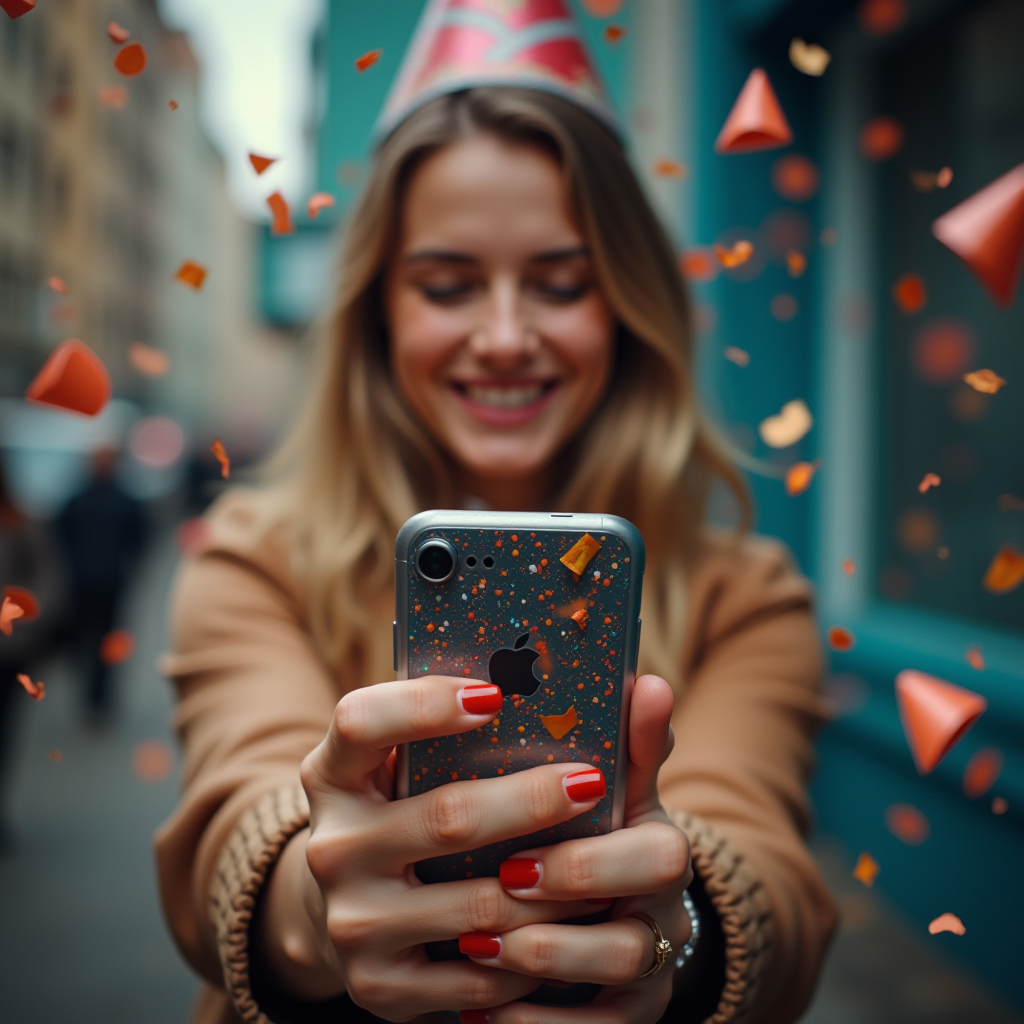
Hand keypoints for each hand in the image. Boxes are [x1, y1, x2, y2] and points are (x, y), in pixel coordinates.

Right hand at [258, 676, 612, 1020]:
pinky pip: (478, 974)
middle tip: (590, 783)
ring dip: (555, 887)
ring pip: (480, 905)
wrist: (347, 911)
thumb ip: (459, 720)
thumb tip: (593, 679)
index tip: (494, 695)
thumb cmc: (402, 812)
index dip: (425, 703)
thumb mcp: (403, 763)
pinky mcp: (378, 984)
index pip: (362, 721)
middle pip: (447, 816)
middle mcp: (332, 846)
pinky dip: (532, 955)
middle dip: (531, 800)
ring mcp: (352, 922)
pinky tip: (569, 927)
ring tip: (605, 863)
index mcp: (332, 774)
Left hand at [453, 674, 691, 1023]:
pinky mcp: (625, 1017)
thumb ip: (618, 742)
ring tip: (477, 941)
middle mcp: (665, 917)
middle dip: (568, 898)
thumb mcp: (603, 785)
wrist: (601, 905)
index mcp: (660, 850)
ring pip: (613, 976)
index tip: (523, 845)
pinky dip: (533, 1022)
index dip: (590, 858)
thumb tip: (646, 681)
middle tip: (503, 880)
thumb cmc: (586, 828)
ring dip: (542, 957)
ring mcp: (648, 974)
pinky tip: (478, 1008)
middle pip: (635, 924)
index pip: (659, 855)